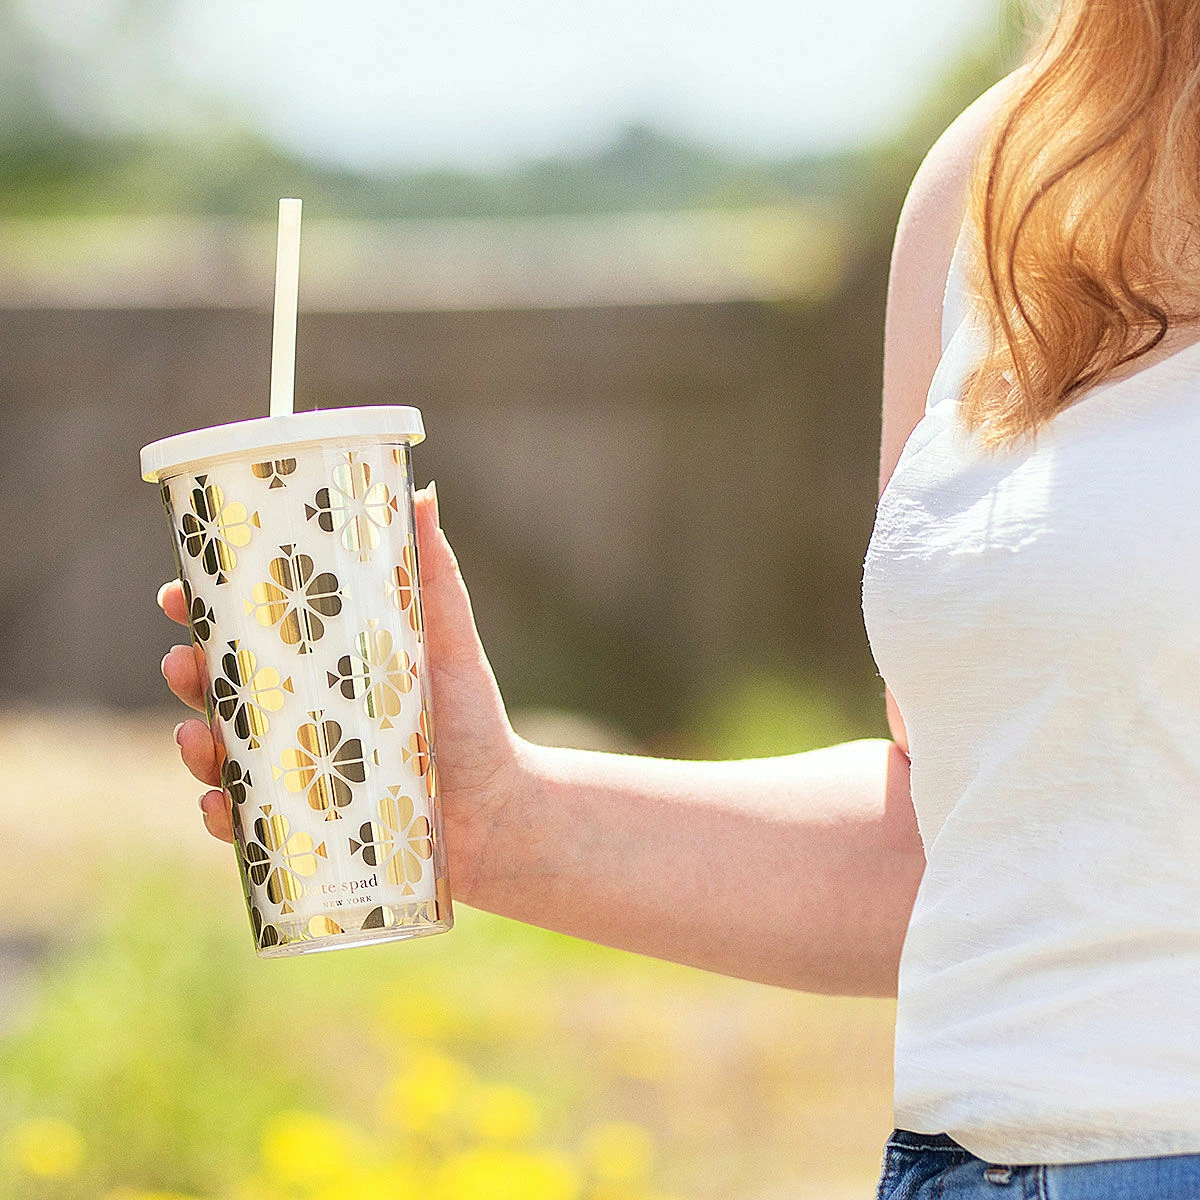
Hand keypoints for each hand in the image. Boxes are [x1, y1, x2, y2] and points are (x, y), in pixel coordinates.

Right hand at [158, 481, 522, 898]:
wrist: (500, 810)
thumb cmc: (474, 720)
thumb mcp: (449, 641)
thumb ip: (435, 574)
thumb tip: (422, 493)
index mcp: (320, 668)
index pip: (247, 635)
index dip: (202, 613)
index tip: (177, 592)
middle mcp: (300, 719)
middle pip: (221, 692)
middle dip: (187, 676)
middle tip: (181, 664)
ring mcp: (298, 774)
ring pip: (222, 757)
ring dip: (194, 746)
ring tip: (197, 738)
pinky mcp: (306, 826)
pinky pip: (247, 824)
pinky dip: (224, 817)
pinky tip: (220, 807)